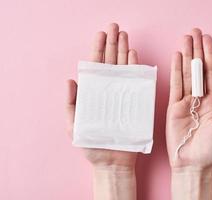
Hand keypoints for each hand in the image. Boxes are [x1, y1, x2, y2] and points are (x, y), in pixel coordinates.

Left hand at [66, 23, 137, 169]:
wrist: (112, 162)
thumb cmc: (92, 145)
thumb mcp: (75, 125)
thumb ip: (71, 104)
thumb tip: (70, 80)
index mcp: (93, 93)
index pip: (95, 66)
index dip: (98, 48)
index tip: (102, 33)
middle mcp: (108, 91)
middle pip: (110, 62)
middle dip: (113, 43)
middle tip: (116, 27)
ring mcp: (122, 95)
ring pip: (123, 68)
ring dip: (124, 51)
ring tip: (125, 36)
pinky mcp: (134, 102)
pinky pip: (136, 82)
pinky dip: (135, 68)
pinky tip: (134, 55)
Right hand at [166, 28, 211, 170]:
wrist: (192, 164)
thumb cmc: (211, 149)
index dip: (210, 55)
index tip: (208, 39)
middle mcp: (200, 98)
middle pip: (198, 69)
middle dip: (197, 50)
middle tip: (194, 32)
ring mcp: (186, 101)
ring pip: (186, 74)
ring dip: (185, 56)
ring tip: (184, 38)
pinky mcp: (173, 107)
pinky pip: (175, 86)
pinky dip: (175, 71)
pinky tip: (176, 57)